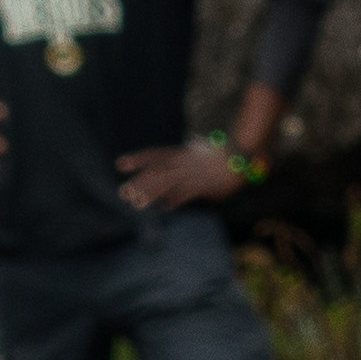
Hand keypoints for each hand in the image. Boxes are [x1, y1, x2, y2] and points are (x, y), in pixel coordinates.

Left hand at [114, 136, 237, 209]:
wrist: (241, 152)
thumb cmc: (220, 155)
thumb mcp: (198, 155)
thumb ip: (184, 165)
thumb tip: (173, 181)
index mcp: (181, 154)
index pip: (155, 155)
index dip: (138, 159)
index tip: (119, 165)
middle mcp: (184, 162)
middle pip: (157, 171)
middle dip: (139, 182)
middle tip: (123, 193)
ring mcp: (194, 172)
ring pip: (168, 182)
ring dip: (152, 193)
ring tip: (137, 203)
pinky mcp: (205, 183)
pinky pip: (188, 191)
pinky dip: (177, 198)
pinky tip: (165, 207)